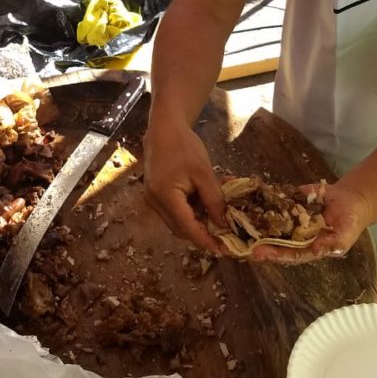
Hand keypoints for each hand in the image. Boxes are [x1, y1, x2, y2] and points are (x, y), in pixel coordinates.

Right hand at [143, 115, 226, 252]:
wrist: (163, 128)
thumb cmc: (184, 146)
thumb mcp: (204, 173)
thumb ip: (214, 201)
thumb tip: (223, 225)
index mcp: (165, 197)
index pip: (187, 228)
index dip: (205, 241)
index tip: (223, 249)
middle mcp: (154, 203)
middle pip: (180, 229)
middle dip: (202, 232)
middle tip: (225, 230)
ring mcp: (152, 199)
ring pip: (177, 222)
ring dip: (196, 221)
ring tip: (216, 211)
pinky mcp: (154, 195)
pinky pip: (173, 211)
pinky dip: (189, 211)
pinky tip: (203, 200)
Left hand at [250, 181, 371, 263]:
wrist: (350, 200)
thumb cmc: (350, 222)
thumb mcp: (346, 234)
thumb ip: (333, 243)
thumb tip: (317, 249)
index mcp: (307, 247)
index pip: (288, 253)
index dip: (273, 253)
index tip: (258, 253)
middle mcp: (294, 236)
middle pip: (273, 240)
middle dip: (258, 240)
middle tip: (241, 239)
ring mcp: (290, 219)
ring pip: (269, 221)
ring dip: (254, 221)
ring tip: (237, 218)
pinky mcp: (288, 203)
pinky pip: (274, 202)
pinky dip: (261, 199)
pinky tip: (247, 196)